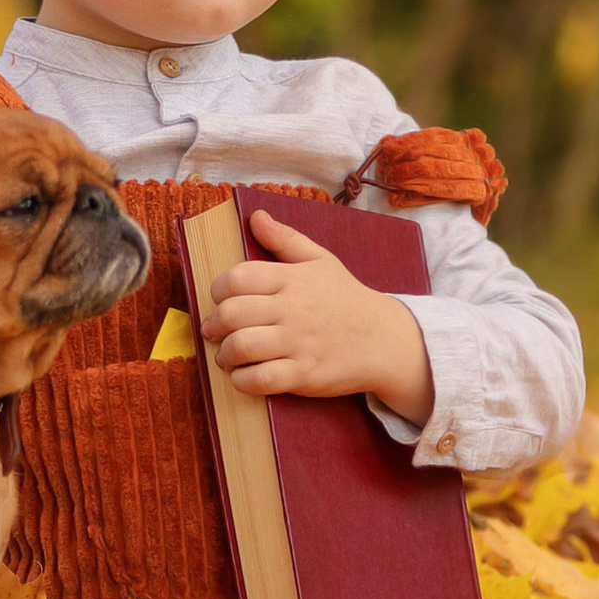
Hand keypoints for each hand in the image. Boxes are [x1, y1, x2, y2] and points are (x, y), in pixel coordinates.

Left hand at [202, 210, 433, 422]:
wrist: (385, 340)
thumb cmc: (347, 299)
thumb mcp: (321, 261)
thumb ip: (286, 239)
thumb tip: (256, 217)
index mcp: (293, 279)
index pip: (236, 278)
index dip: (217, 289)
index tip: (220, 299)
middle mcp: (293, 309)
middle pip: (232, 314)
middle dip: (214, 325)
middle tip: (214, 331)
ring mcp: (299, 343)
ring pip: (241, 347)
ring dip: (224, 354)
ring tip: (227, 355)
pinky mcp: (304, 374)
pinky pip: (260, 380)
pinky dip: (242, 380)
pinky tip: (243, 376)